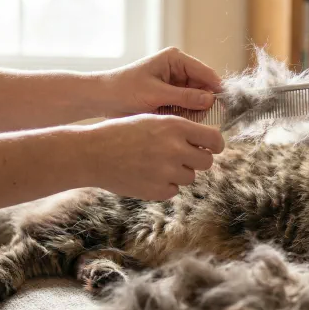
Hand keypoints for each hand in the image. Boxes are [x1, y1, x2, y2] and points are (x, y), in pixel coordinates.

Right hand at [82, 114, 224, 199]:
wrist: (92, 153)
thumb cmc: (122, 133)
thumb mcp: (152, 119)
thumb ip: (180, 129)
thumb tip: (207, 142)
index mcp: (175, 126)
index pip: (215, 139)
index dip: (216, 145)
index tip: (212, 147)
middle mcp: (175, 149)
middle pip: (207, 161)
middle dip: (197, 160)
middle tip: (182, 157)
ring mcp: (167, 171)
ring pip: (190, 177)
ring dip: (179, 173)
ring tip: (156, 164)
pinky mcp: (158, 190)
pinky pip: (174, 190)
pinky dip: (165, 185)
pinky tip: (147, 175)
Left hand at [99, 47, 222, 116]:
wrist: (103, 98)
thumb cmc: (125, 91)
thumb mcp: (156, 94)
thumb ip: (184, 96)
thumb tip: (211, 99)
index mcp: (176, 59)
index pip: (206, 73)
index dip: (217, 89)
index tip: (226, 106)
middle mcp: (179, 68)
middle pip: (204, 87)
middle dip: (205, 103)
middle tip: (204, 119)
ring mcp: (176, 82)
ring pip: (197, 98)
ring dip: (195, 110)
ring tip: (185, 119)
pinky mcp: (171, 94)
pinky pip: (187, 105)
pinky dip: (186, 113)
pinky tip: (178, 120)